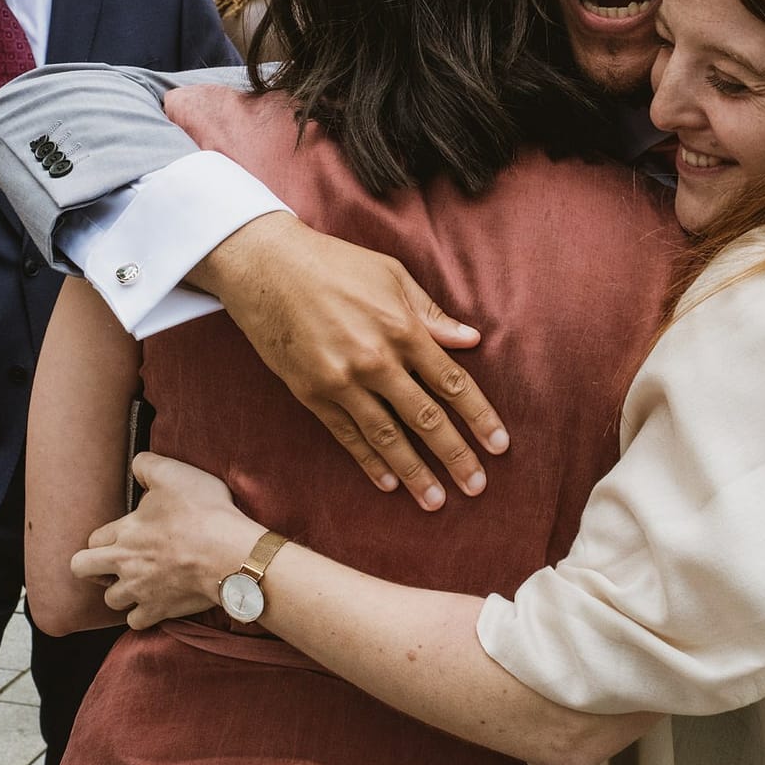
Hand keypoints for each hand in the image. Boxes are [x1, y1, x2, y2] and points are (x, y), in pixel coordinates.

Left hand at [74, 452, 266, 629]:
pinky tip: (155, 602)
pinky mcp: (160, 610)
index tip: (121, 535)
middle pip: (83, 570)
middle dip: (93, 567)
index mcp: (124, 532)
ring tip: (138, 583)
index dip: (103, 537)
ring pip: (111, 599)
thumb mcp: (174, 474)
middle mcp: (125, 564)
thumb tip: (137, 464)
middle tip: (113, 563)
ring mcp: (140, 591)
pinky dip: (143, 614)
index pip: (92, 539)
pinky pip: (136, 621)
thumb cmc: (204, 513)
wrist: (230, 554)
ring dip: (121, 592)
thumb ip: (147, 465)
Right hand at [189, 213, 507, 510]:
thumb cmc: (334, 264)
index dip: (479, 417)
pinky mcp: (311, 393)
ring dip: (414, 472)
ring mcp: (341, 381)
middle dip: (455, 455)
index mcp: (402, 328)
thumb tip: (471, 339)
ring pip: (387, 436)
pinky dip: (368, 461)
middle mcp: (375, 360)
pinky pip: (347, 435)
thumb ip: (431, 313)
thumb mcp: (391, 275)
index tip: (499, 445)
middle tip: (477, 486)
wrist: (264, 266)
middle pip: (425, 417)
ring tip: (435, 501)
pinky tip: (388, 483)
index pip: (452, 383)